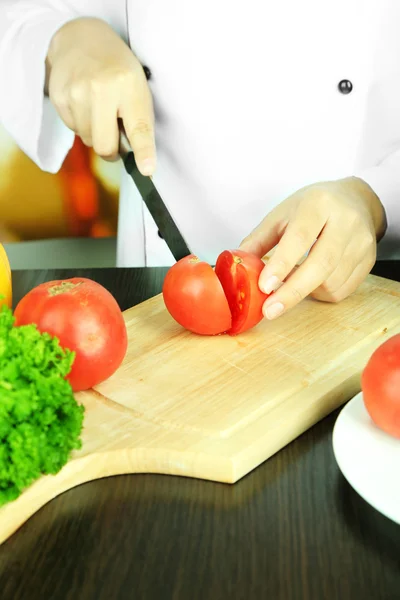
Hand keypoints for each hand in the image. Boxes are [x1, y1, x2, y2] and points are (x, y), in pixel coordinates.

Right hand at [46, 18, 154, 173]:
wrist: (81, 39)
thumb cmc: (118, 70)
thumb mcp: (137, 87)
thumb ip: (138, 120)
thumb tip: (135, 158)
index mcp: (129, 86)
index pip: (138, 127)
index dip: (143, 152)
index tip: (147, 170)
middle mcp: (102, 89)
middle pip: (105, 146)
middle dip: (112, 152)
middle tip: (116, 144)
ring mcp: (77, 92)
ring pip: (88, 140)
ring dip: (95, 134)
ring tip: (99, 111)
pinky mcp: (59, 96)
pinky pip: (72, 129)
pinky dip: (80, 124)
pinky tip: (84, 103)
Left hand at [239, 177, 386, 319]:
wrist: (355, 200)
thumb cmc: (312, 207)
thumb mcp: (282, 214)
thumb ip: (259, 239)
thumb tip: (237, 265)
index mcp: (319, 203)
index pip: (300, 237)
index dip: (282, 264)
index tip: (264, 287)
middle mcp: (346, 221)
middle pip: (321, 264)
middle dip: (293, 292)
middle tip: (270, 310)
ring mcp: (361, 242)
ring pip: (331, 282)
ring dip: (305, 292)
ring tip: (290, 284)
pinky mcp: (369, 260)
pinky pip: (342, 290)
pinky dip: (320, 293)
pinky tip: (310, 282)